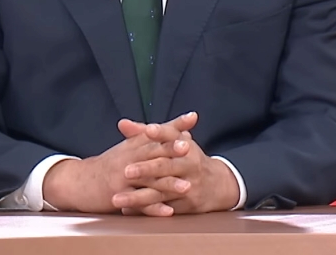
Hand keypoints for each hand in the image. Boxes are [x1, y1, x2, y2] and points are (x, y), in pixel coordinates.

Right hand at [43, 112, 197, 212]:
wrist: (80, 180)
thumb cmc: (111, 163)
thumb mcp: (130, 145)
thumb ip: (155, 134)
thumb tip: (186, 122)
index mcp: (133, 145)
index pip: (156, 134)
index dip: (173, 129)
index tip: (191, 123)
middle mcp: (128, 159)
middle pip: (152, 153)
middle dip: (171, 152)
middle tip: (191, 152)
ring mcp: (122, 178)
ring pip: (148, 180)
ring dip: (168, 184)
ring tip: (187, 187)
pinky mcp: (118, 196)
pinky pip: (139, 203)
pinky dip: (154, 208)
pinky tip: (169, 211)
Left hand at [113, 112, 239, 215]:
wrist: (218, 185)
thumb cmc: (187, 158)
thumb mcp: (174, 141)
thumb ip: (145, 132)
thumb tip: (122, 124)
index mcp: (185, 147)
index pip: (172, 136)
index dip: (160, 132)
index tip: (148, 130)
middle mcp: (188, 165)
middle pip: (165, 166)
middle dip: (146, 169)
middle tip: (126, 171)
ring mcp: (188, 186)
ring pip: (160, 192)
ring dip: (138, 197)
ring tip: (118, 199)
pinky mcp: (186, 205)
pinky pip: (163, 209)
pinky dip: (145, 210)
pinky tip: (128, 210)